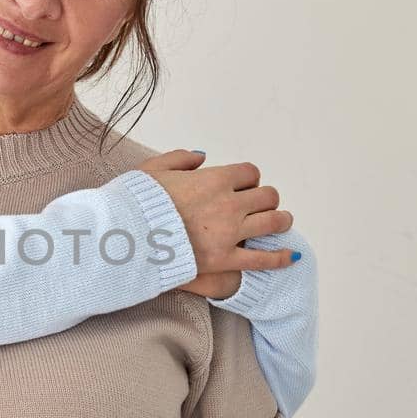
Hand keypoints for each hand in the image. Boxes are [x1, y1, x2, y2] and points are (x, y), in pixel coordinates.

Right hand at [135, 150, 298, 282]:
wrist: (126, 240)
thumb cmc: (135, 205)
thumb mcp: (152, 170)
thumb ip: (180, 159)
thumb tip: (202, 156)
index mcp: (213, 180)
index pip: (250, 173)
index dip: (248, 179)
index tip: (240, 187)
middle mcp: (228, 204)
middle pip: (268, 196)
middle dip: (265, 199)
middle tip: (259, 206)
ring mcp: (229, 234)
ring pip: (274, 222)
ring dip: (280, 221)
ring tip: (279, 222)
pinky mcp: (225, 261)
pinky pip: (263, 259)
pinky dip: (280, 258)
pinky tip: (290, 257)